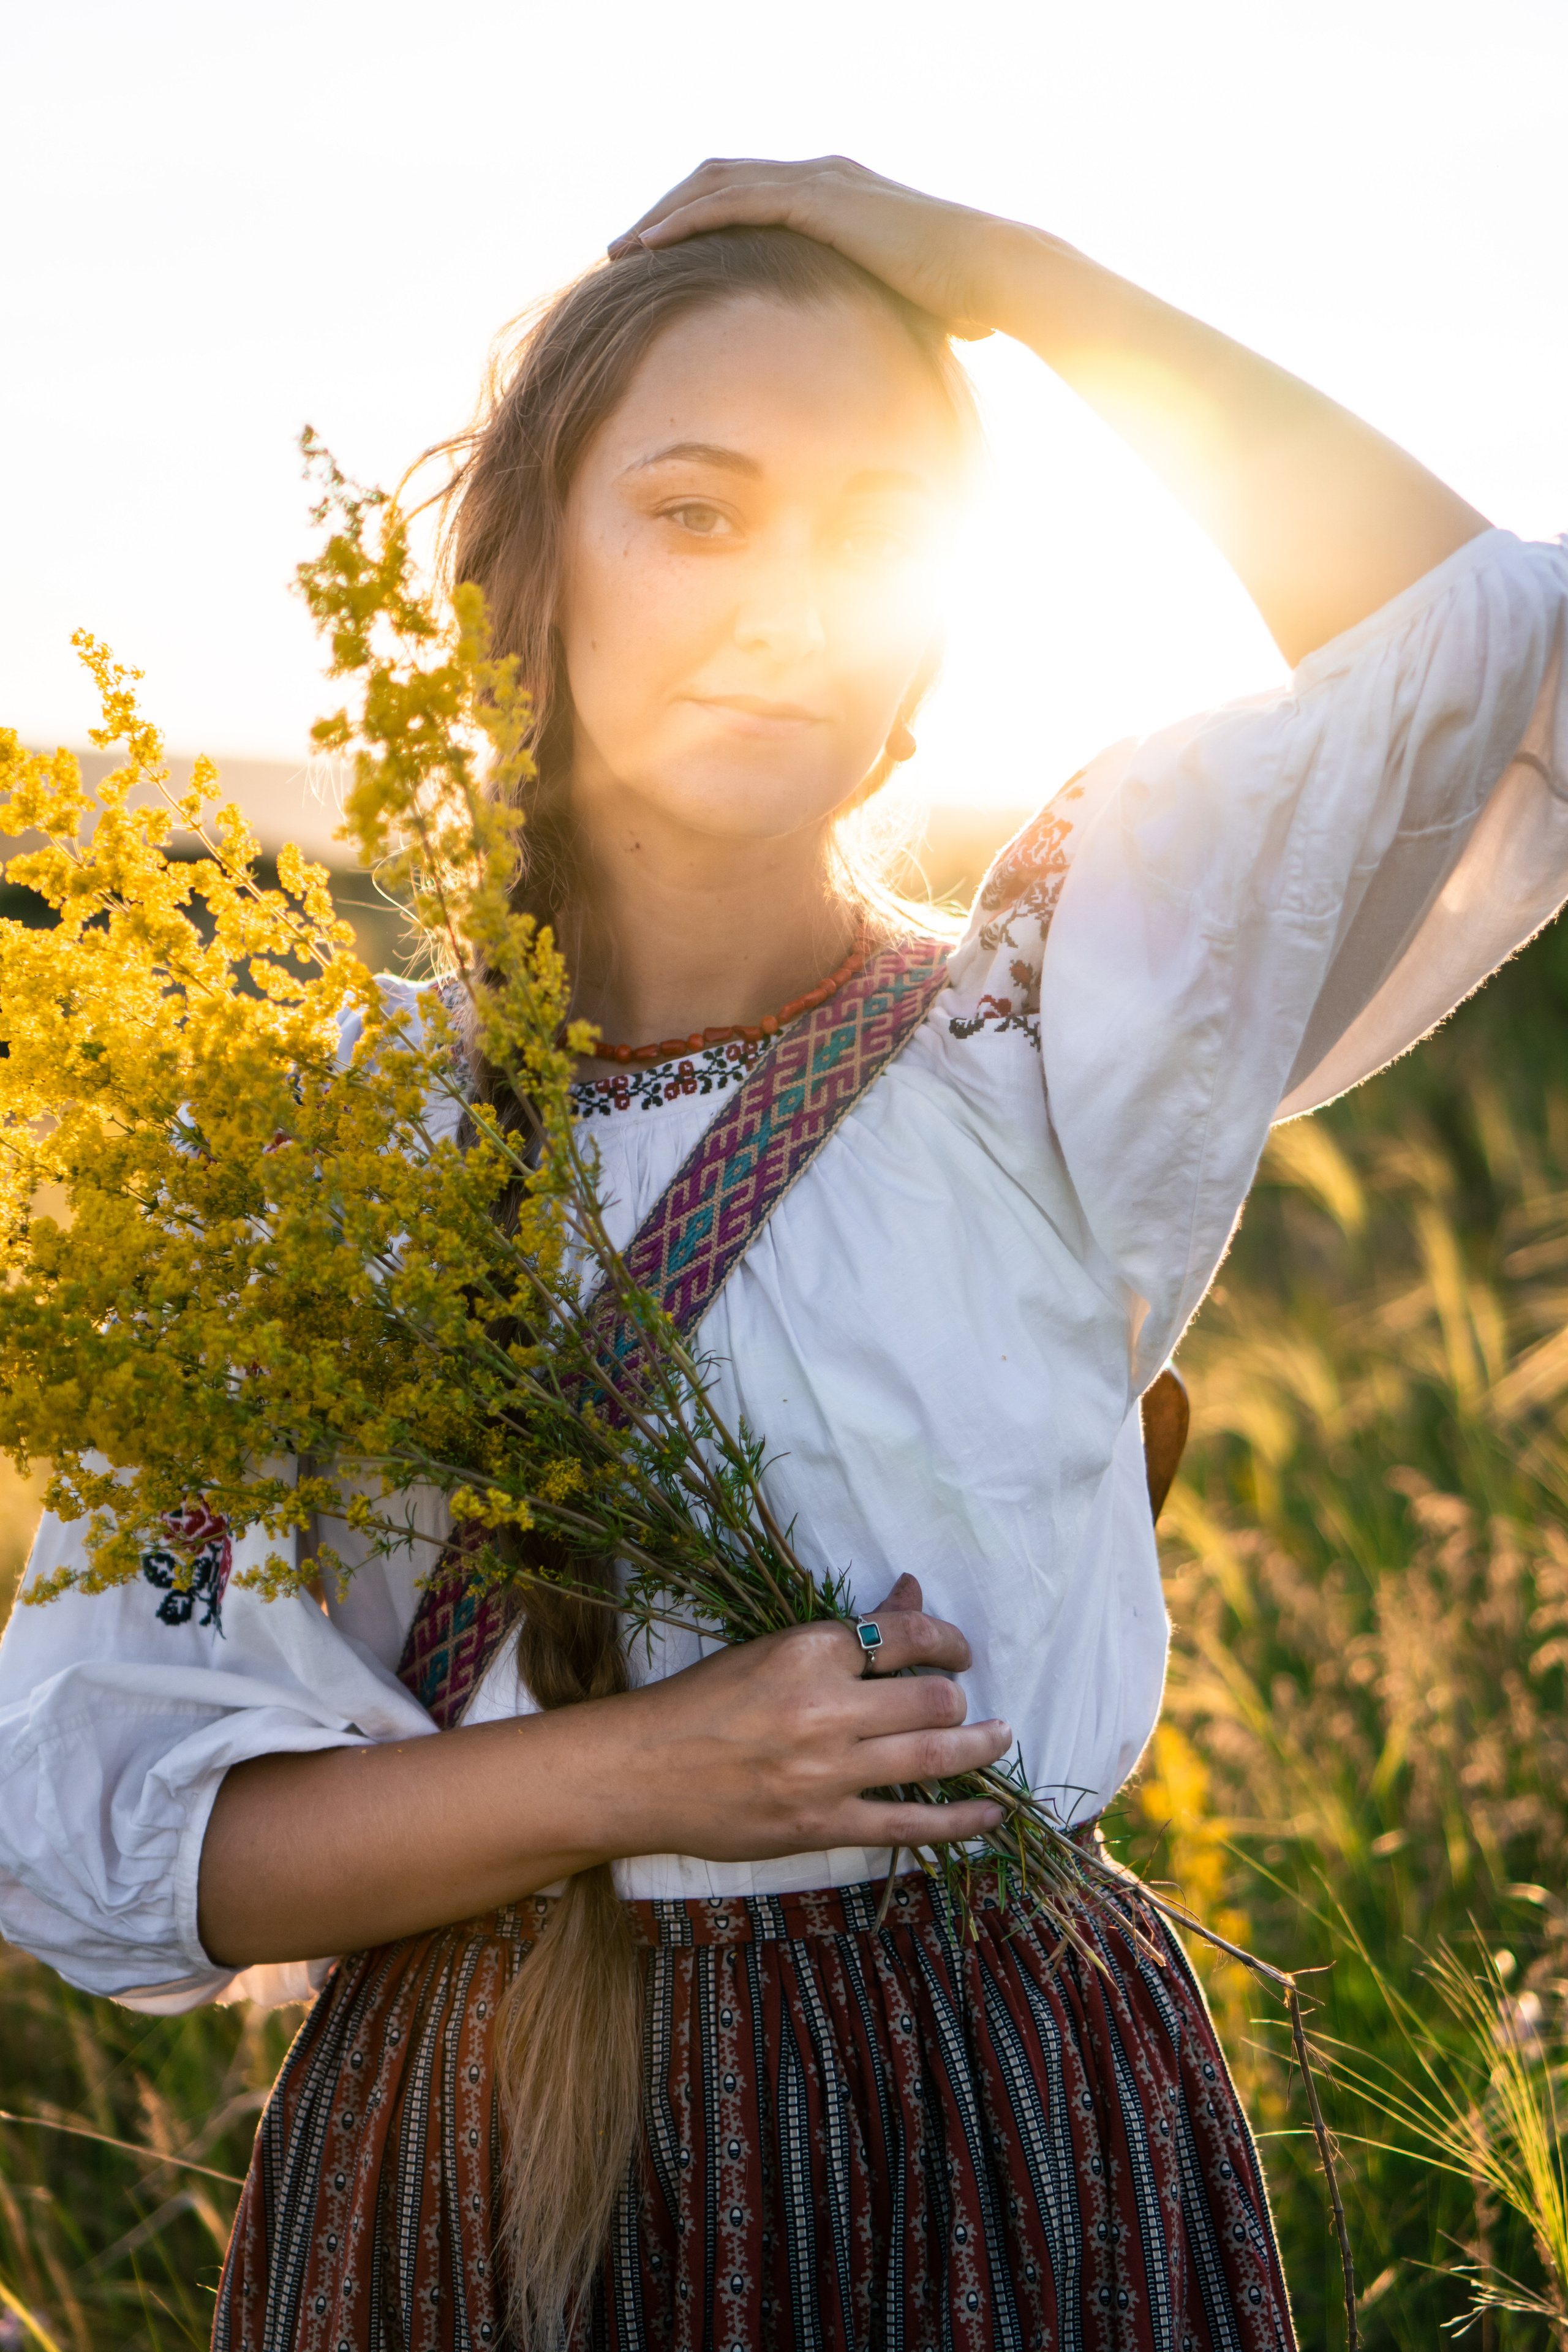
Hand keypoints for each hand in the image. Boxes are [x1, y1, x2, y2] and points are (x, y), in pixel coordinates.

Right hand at [600, 1571, 1011, 1863]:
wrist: (641, 1771)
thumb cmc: (702, 1702)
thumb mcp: (772, 1649)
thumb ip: (850, 1628)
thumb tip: (913, 1589)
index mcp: (809, 1650)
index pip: (905, 1634)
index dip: (947, 1638)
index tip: (956, 1649)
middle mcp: (825, 1708)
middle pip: (931, 1697)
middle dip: (959, 1697)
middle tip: (965, 1701)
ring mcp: (828, 1773)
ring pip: (934, 1756)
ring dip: (980, 1745)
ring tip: (1000, 1737)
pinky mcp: (823, 1826)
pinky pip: (912, 1824)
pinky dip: (961, 1821)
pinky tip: (991, 1814)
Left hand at [609, 156, 1021, 339]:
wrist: (994, 273)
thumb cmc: (958, 299)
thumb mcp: (893, 305)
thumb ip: (860, 315)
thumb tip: (854, 365)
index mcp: (835, 194)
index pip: (748, 192)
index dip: (699, 217)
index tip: (661, 254)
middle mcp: (821, 175)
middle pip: (718, 177)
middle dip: (666, 209)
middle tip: (623, 249)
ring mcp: (820, 181)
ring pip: (715, 183)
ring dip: (662, 213)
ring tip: (621, 250)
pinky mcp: (820, 200)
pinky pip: (734, 202)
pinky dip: (687, 220)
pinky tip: (651, 247)